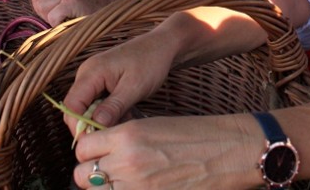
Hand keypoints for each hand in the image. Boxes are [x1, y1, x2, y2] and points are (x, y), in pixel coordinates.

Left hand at [30, 0, 110, 25]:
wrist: (107, 14)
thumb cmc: (84, 8)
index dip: (43, 5)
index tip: (58, 8)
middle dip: (44, 12)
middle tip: (61, 14)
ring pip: (41, 8)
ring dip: (51, 18)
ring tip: (66, 16)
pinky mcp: (71, 2)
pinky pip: (52, 18)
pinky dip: (58, 24)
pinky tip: (70, 21)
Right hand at [63, 28, 177, 129]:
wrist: (162, 45)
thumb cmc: (150, 62)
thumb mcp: (134, 88)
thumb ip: (113, 107)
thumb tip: (95, 126)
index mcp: (91, 73)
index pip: (71, 106)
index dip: (79, 126)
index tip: (97, 139)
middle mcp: (87, 74)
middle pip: (76, 108)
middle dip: (92, 124)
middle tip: (114, 132)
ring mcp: (93, 78)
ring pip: (88, 108)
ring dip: (103, 119)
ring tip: (126, 119)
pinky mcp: (101, 82)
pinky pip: (97, 103)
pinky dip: (109, 112)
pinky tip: (127, 112)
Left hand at [71, 114, 260, 188]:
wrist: (228, 151)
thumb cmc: (194, 134)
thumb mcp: (152, 125)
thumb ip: (122, 138)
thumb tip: (101, 150)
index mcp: (126, 135)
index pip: (82, 148)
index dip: (87, 152)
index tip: (96, 153)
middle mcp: (126, 161)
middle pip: (82, 176)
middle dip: (90, 174)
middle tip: (106, 171)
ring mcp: (137, 185)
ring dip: (106, 186)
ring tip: (123, 180)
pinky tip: (138, 186)